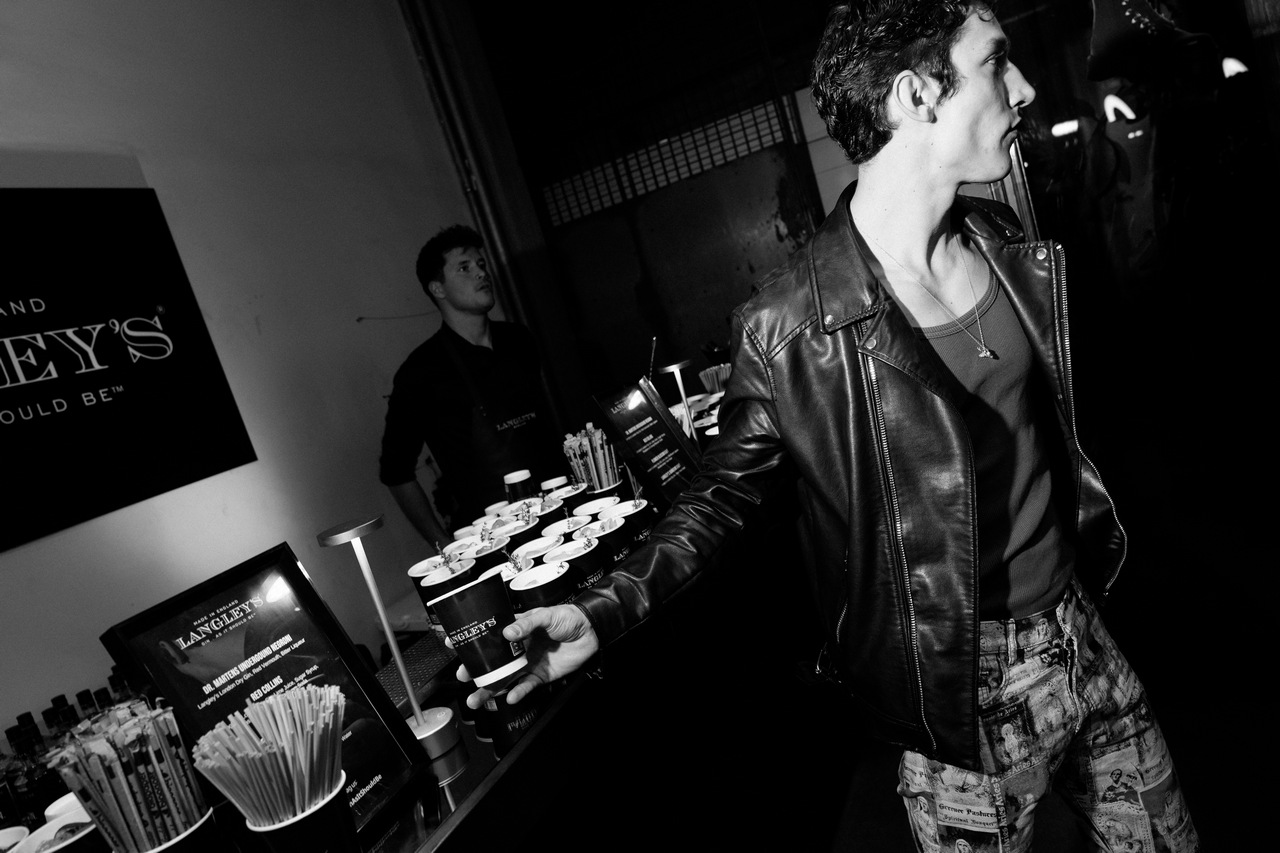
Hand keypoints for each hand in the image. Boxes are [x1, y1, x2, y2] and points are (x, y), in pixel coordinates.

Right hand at [458, 604, 599, 709]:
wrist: (591, 631)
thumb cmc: (567, 617)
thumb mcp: (546, 615)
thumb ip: (527, 623)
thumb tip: (508, 633)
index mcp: (515, 630)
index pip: (489, 635)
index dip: (471, 639)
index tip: (454, 643)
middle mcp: (517, 649)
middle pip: (491, 662)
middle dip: (475, 671)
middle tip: (463, 675)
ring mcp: (527, 664)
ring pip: (503, 679)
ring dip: (489, 690)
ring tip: (474, 700)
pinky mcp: (540, 676)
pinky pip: (525, 687)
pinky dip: (517, 693)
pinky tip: (509, 697)